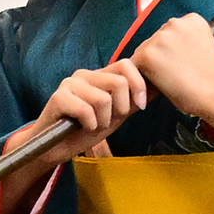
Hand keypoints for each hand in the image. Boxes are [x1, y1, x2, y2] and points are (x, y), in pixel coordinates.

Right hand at [12, 63, 148, 169]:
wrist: (55, 149)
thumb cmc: (85, 131)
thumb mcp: (116, 116)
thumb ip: (134, 101)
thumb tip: (158, 88)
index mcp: (99, 75)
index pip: (127, 64)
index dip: (138, 85)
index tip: (138, 106)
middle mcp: (85, 74)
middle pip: (118, 82)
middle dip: (120, 108)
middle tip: (108, 120)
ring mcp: (70, 84)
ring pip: (103, 99)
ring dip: (102, 121)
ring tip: (92, 125)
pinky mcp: (58, 97)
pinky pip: (86, 110)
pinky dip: (89, 125)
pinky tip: (81, 127)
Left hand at [132, 15, 213, 145]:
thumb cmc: (213, 79)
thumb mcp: (203, 48)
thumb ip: (184, 43)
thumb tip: (163, 53)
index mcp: (192, 19)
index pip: (171, 33)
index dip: (173, 52)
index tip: (184, 66)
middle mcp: (175, 22)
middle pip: (155, 40)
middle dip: (160, 57)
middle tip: (174, 77)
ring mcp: (159, 37)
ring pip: (144, 53)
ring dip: (150, 67)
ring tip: (167, 84)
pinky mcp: (147, 54)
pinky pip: (134, 67)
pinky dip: (140, 81)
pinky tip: (155, 91)